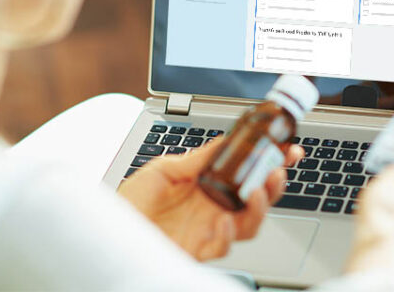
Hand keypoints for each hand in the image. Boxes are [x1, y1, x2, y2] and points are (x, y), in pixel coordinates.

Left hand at [118, 138, 303, 260]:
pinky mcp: (198, 250)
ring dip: (260, 207)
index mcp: (209, 186)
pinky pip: (223, 246)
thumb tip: (224, 142)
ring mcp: (208, 230)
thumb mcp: (164, 169)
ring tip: (257, 191)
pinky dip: (228, 233)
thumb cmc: (131, 201)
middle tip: (277, 169)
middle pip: (257, 199)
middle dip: (275, 184)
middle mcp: (214, 209)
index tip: (288, 148)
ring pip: (249, 224)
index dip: (270, 162)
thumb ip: (197, 159)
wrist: (105, 230)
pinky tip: (222, 220)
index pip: (247, 173)